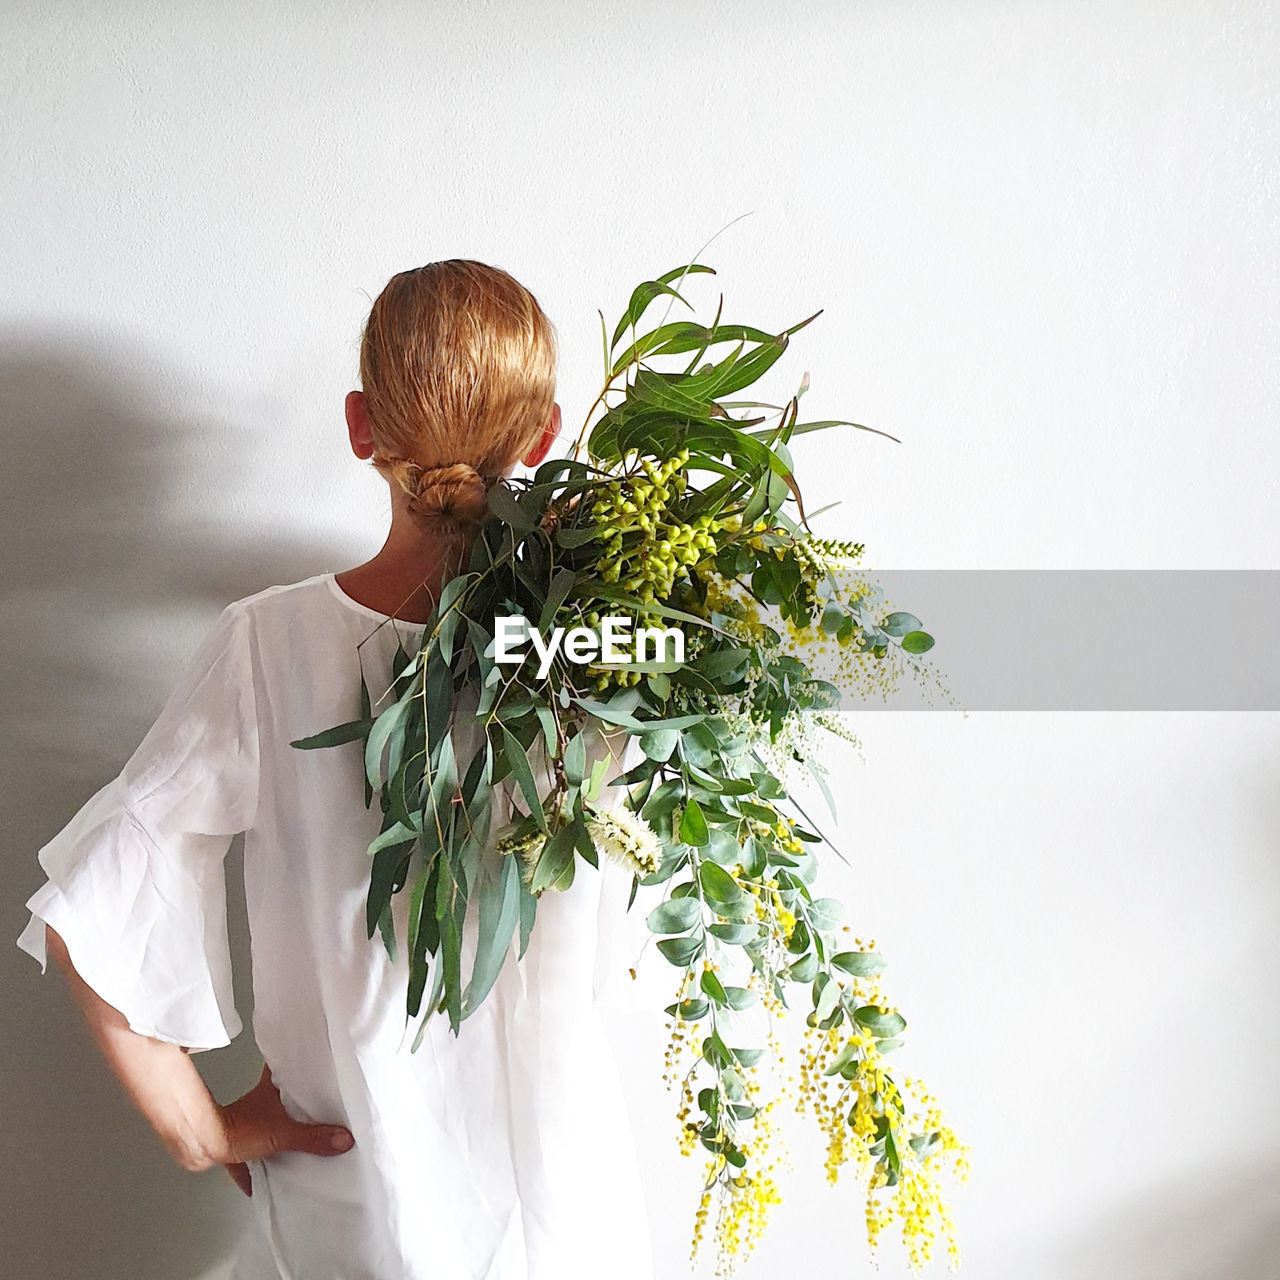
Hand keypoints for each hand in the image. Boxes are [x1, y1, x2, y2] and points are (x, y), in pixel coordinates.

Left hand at [214, 1062, 354, 1195]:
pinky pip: (253, 1153)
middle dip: (297, 1106)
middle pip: (283, 1099)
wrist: (203, 1147)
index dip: (301, 1065)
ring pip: (269, 1124)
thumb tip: (344, 1139)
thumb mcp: (283, 1134)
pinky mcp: (237, 1144)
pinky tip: (263, 1182)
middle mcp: (260, 1102)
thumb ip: (313, 1137)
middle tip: (317, 1111)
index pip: (288, 1067)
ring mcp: (248, 1123)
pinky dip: (257, 1167)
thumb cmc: (238, 1130)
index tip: (316, 1066)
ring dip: (280, 1134)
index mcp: (271, 1089)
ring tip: (299, 1144)